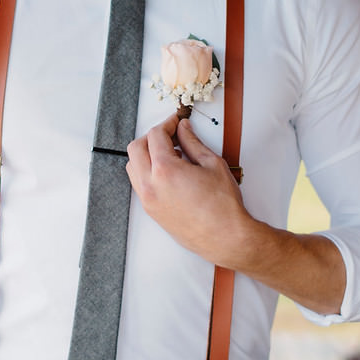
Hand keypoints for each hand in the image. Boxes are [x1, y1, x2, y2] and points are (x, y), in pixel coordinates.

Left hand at [125, 113, 250, 265]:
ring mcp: (148, 200)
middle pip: (136, 148)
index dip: (168, 123)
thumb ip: (193, 142)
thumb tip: (184, 130)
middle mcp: (150, 186)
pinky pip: (139, 183)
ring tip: (171, 154)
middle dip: (152, 137)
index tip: (177, 121)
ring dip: (146, 154)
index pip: (155, 135)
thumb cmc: (223, 206)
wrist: (226, 238)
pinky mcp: (151, 211)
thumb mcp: (212, 164)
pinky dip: (147, 171)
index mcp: (165, 171)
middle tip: (172, 134)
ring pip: (133, 166)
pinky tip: (169, 172)